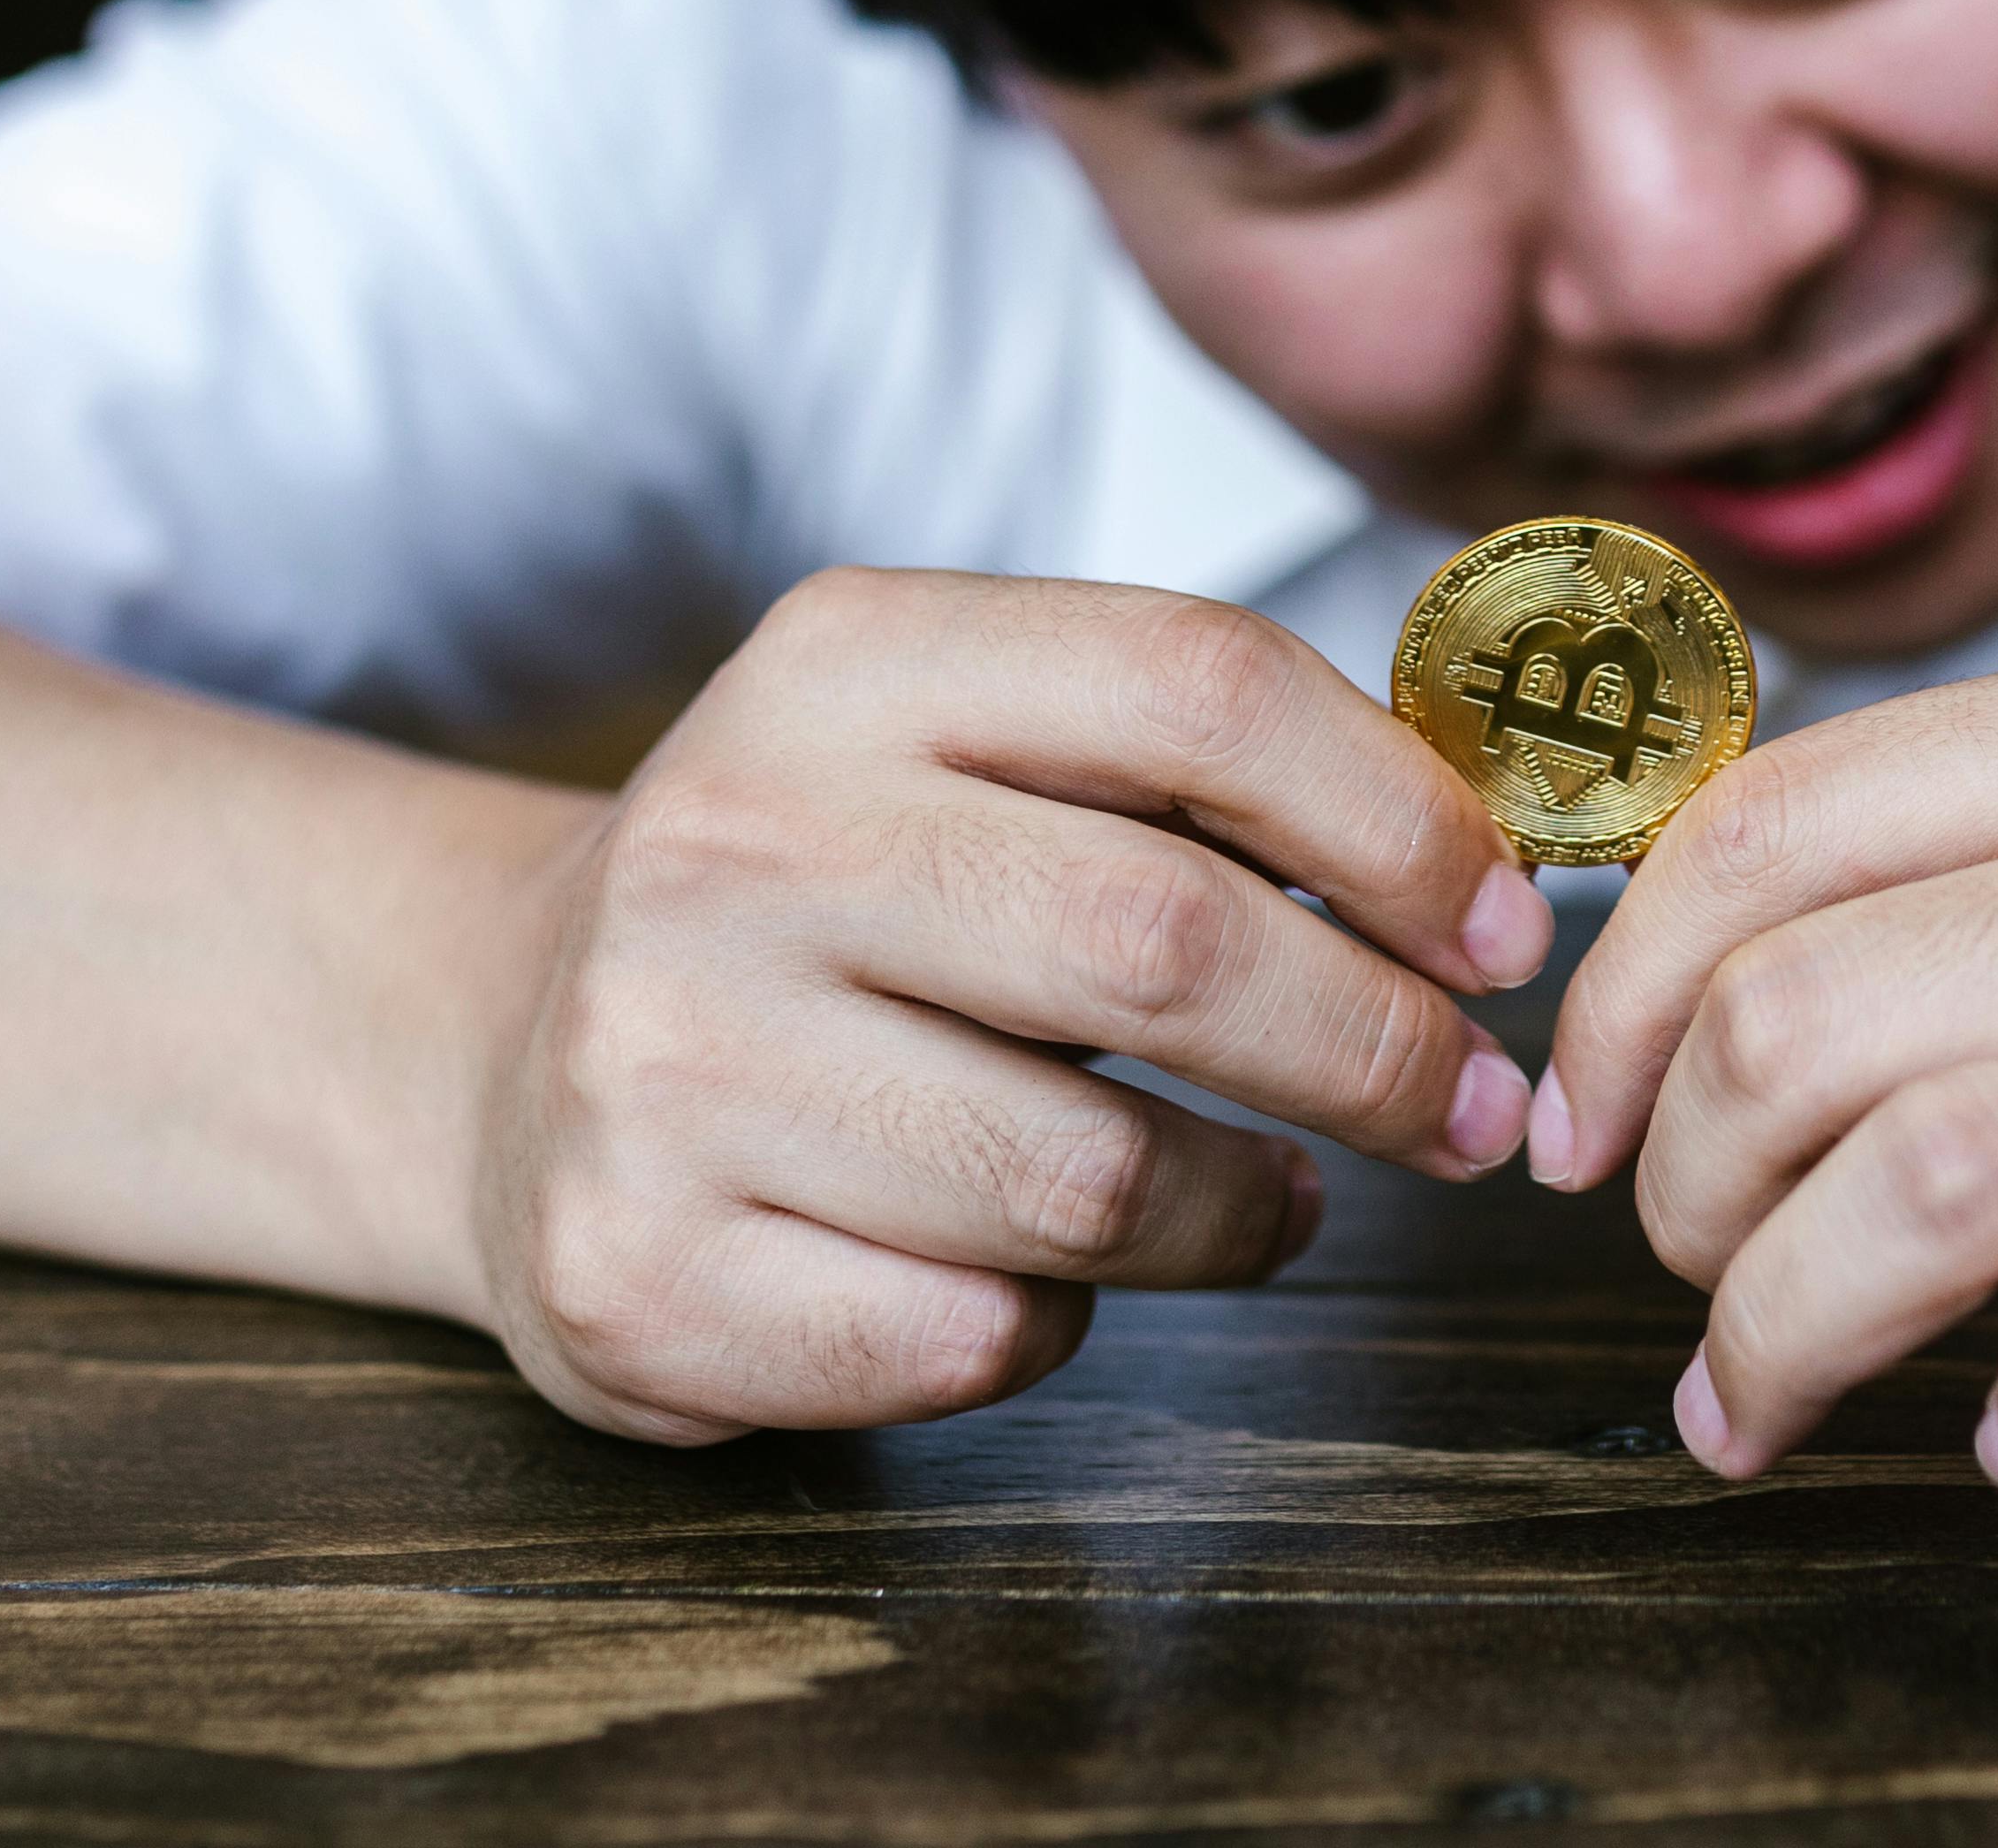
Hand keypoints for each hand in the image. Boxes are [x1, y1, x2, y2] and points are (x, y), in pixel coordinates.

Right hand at [470, 567, 1550, 1440]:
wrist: (493, 1044)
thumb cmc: (822, 897)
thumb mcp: (960, 746)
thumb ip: (1192, 769)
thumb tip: (1481, 876)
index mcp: (844, 662)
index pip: (1199, 686)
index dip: (1399, 820)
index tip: (1504, 932)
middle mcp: (733, 841)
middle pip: (1168, 941)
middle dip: (1378, 1047)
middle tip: (1471, 1109)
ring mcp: (665, 1065)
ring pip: (1090, 1179)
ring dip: (1245, 1213)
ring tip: (1272, 1200)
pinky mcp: (640, 1275)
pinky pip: (972, 1335)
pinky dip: (1060, 1325)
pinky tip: (1043, 1271)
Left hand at [1535, 635, 1997, 1517]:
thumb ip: (1991, 853)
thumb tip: (1678, 976)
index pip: (1760, 834)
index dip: (1616, 1011)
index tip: (1585, 1134)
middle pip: (1799, 1024)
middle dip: (1671, 1198)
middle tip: (1692, 1289)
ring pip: (1915, 1185)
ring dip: (1778, 1336)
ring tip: (1763, 1406)